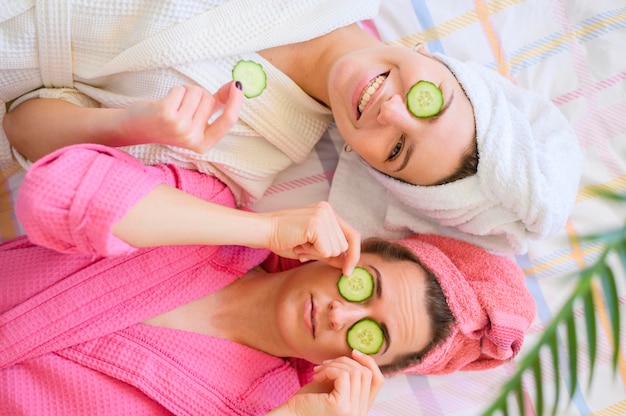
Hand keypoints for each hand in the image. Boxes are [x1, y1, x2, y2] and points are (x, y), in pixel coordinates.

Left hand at [116, 83, 242, 151]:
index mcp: (203, 144)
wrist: (136, 128)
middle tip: (182, 107)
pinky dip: (175, 91)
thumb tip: (236, 87)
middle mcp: (193, 138)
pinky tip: (166, 102)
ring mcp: (180, 127)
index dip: (236, 103)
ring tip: (174, 105)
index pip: (227, 122)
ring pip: (197, 93)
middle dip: (199, 96)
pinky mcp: (167, 114)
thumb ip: (217, 106)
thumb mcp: (195, 119)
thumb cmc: (168, 121)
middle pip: (209, 100)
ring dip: (186, 92)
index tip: (239, 86)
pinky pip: (182, 90)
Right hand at [260, 201, 360, 275]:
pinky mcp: (317, 224)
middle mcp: (328, 210)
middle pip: (344, 245)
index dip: (353, 254)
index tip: (348, 271)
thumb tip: (348, 265)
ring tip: (301, 244)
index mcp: (328, 211)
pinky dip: (312, 253)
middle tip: (304, 246)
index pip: (353, 234)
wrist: (263, 231)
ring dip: (317, 254)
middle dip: (325, 254)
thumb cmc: (283, 239)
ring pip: (336, 250)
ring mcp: (323, 215)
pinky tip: (299, 244)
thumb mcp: (311, 248)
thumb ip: (330, 253)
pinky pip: (326, 251)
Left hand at [275, 350, 384, 415]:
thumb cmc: (309, 401)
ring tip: (319, 371)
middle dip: (344, 361)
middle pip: (366, 373)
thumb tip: (356, 354)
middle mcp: (361, 413)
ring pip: (355, 372)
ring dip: (334, 365)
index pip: (378, 380)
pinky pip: (344, 375)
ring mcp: (353, 411)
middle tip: (324, 364)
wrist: (291, 414)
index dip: (369, 362)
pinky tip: (317, 376)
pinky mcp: (341, 406)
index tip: (353, 352)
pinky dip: (330, 369)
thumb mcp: (333, 386)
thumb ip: (348, 376)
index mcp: (361, 408)